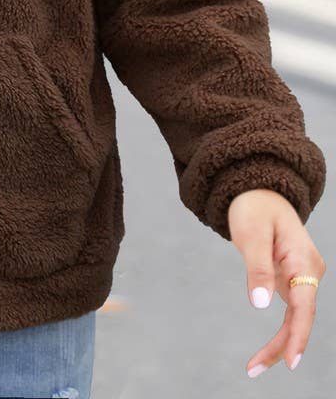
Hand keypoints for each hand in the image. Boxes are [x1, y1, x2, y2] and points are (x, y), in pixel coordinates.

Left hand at [228, 188, 325, 377]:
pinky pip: (290, 312)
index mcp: (303, 259)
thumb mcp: (251, 234)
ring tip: (253, 368)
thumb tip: (260, 304)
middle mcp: (309, 271)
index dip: (298, 334)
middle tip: (253, 369)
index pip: (304, 304)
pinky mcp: (293, 281)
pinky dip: (279, 331)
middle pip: (301, 317)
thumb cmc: (254, 208)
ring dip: (278, 344)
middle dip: (282, 347)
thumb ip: (257, 268)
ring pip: (295, 319)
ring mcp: (302, 277)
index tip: (291, 361)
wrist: (258, 192)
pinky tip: (266, 352)